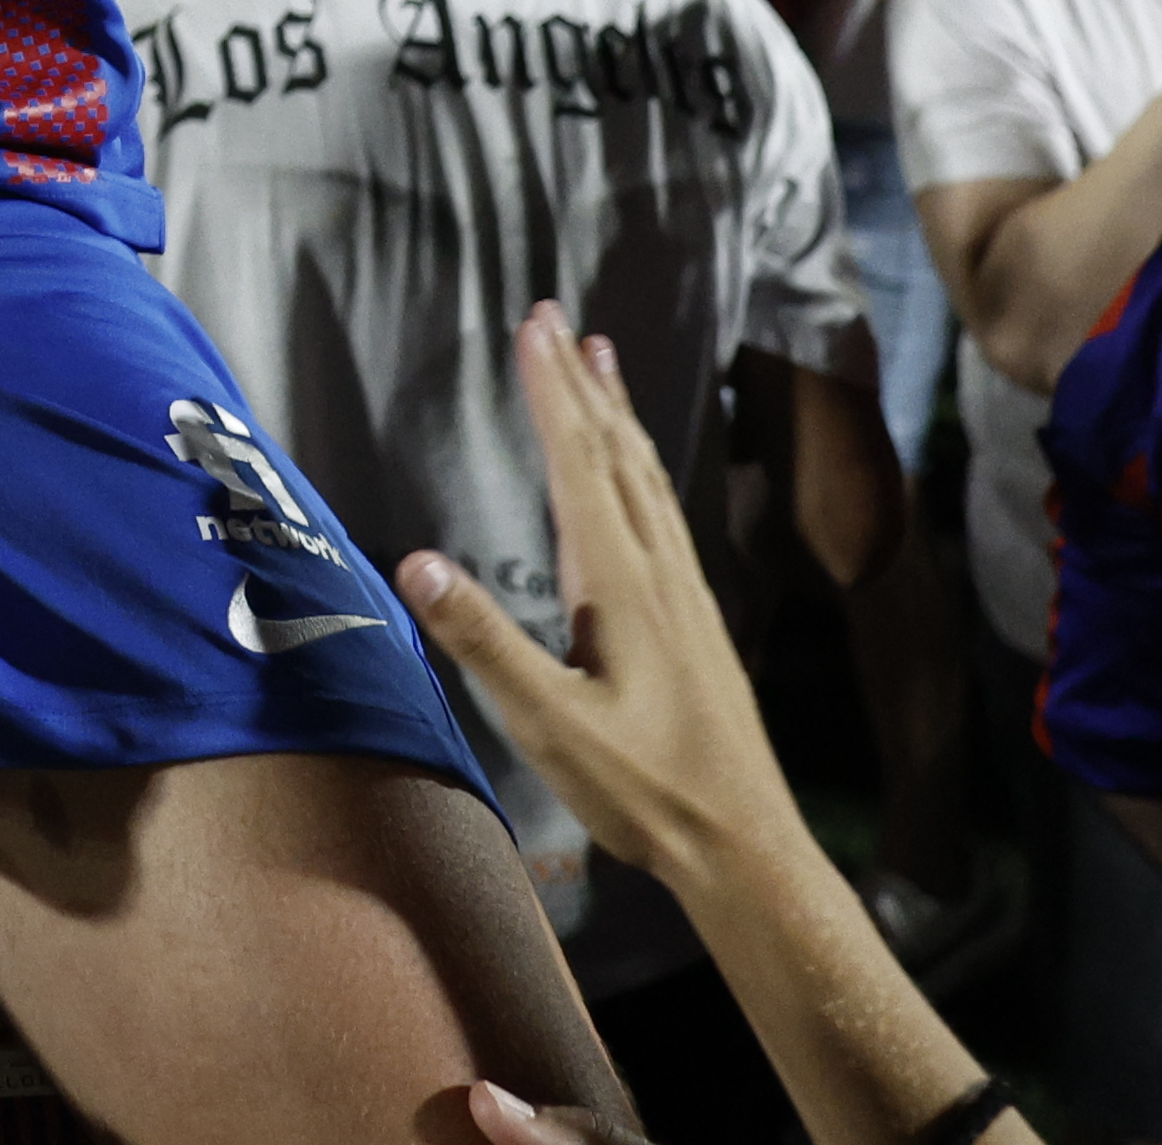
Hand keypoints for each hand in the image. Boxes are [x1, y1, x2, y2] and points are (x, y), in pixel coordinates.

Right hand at [396, 308, 788, 902]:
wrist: (745, 844)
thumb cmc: (646, 791)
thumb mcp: (551, 726)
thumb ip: (485, 643)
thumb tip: (415, 560)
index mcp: (622, 584)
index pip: (580, 464)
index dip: (553, 393)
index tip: (534, 326)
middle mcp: (660, 572)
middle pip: (617, 455)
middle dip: (582, 384)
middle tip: (559, 317)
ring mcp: (686, 595)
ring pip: (648, 480)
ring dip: (620, 417)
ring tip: (604, 364)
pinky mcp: (697, 621)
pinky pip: (665, 513)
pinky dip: (642, 467)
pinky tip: (639, 478)